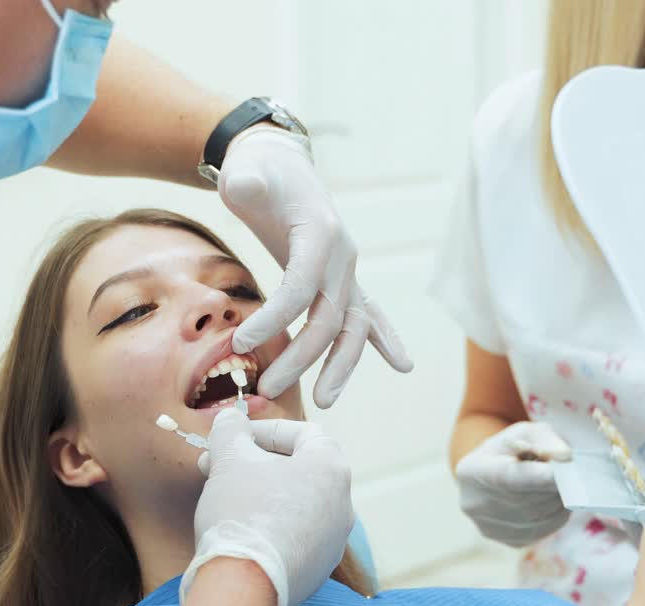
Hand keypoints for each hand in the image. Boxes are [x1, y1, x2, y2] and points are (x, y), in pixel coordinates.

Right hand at [181, 408, 353, 605]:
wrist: (244, 588)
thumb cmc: (241, 514)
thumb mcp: (229, 458)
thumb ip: (230, 430)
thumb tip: (230, 418)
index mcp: (331, 469)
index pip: (304, 433)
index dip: (265, 430)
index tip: (234, 438)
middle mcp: (343, 504)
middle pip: (300, 469)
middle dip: (257, 463)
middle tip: (220, 467)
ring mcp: (334, 541)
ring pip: (298, 504)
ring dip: (263, 495)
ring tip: (226, 498)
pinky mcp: (319, 571)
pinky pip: (296, 537)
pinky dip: (271, 527)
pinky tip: (242, 533)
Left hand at [218, 127, 412, 407]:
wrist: (280, 166)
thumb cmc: (259, 172)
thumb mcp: (245, 172)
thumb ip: (246, 181)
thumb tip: (244, 186)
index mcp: (319, 232)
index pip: (302, 286)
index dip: (275, 318)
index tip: (241, 344)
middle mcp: (342, 255)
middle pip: (330, 317)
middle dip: (302, 357)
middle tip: (270, 388)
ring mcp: (347, 270)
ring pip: (354, 326)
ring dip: (342, 366)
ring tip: (325, 401)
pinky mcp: (342, 279)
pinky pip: (368, 314)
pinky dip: (384, 340)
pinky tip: (403, 365)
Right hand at [454, 422, 572, 546]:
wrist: (495, 473)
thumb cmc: (513, 448)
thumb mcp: (525, 432)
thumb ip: (545, 439)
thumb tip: (564, 459)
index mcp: (471, 471)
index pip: (506, 478)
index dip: (536, 477)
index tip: (562, 472)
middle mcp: (474, 505)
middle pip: (527, 499)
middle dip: (554, 485)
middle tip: (568, 470)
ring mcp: (490, 528)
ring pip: (541, 516)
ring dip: (558, 499)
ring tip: (557, 482)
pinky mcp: (510, 542)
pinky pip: (546, 529)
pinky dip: (557, 513)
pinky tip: (551, 499)